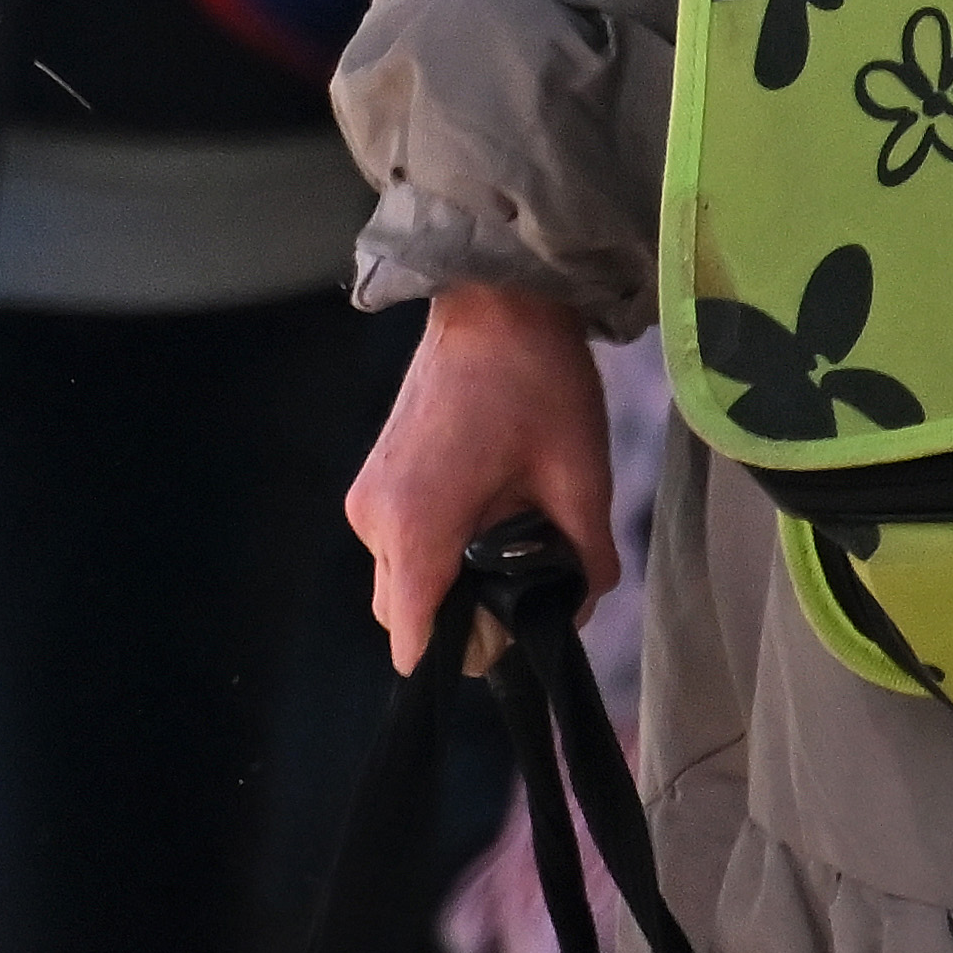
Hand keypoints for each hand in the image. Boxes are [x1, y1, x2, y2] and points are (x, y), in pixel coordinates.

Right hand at [344, 282, 621, 671]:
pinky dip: (439, 547)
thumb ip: (585, 563)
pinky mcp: (375, 480)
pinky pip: (400, 547)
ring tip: (512, 528)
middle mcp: (375, 518)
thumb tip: (578, 610)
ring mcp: (368, 497)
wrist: (495, 298)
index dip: (467, 654)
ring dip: (452, 579)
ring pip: (403, 583)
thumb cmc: (538, 381)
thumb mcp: (582, 479)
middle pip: (409, 618)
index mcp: (417, 523)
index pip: (415, 641)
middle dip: (467, 617)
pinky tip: (487, 506)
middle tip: (530, 573)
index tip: (513, 636)